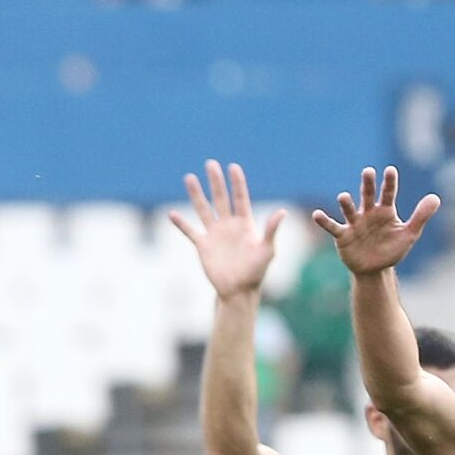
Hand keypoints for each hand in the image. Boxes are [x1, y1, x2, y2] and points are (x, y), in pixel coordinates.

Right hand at [169, 161, 287, 299]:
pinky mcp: (203, 246)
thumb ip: (271, 230)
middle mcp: (228, 226)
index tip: (233, 166)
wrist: (239, 291)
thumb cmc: (256, 272)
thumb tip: (282, 212)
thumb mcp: (267, 250)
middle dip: (216, 181)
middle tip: (210, 163)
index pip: (240, 198)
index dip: (237, 183)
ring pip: (203, 210)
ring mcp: (214, 235)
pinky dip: (181, 224)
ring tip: (189, 178)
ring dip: (196, 195)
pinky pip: (190, 232)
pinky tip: (172, 214)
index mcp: (245, 225)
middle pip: (221, 198)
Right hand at [314, 166, 440, 275]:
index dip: (389, 182)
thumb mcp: (409, 234)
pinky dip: (325, 221)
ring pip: (349, 210)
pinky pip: (333, 227)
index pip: (388, 193)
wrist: (375, 269)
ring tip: (343, 197)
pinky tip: (317, 214)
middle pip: (368, 196)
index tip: (390, 170)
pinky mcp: (343, 236)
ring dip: (346, 204)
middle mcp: (368, 213)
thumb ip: (421, 216)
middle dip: (368, 184)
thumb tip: (436, 197)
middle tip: (368, 171)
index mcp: (385, 211)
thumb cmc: (391, 249)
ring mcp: (354, 223)